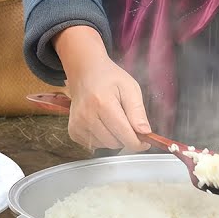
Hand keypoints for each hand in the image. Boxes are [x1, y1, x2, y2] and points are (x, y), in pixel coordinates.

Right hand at [55, 26, 151, 150]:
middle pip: (115, 143)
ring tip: (112, 119)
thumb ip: (138, 111)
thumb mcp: (130, 88)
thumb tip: (145, 132)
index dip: (138, 143)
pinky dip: (101, 139)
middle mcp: (87, 116)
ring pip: (104, 146)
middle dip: (125, 137)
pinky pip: (93, 145)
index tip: (145, 141)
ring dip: (113, 138)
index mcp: (103, 104)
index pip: (125, 135)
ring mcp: (77, 124)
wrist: (84, 71)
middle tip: (127, 122)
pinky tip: (101, 123)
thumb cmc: (109, 77)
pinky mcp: (73, 130)